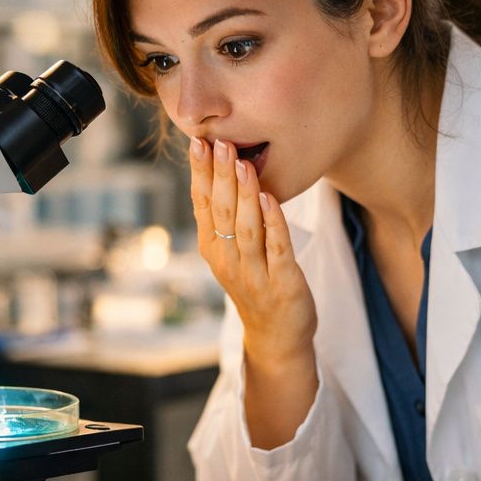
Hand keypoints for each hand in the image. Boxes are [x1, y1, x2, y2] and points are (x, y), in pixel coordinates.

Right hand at [189, 137, 315, 362]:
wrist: (277, 337)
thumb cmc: (256, 286)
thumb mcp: (231, 254)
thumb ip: (225, 220)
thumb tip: (219, 172)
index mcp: (212, 249)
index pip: (202, 204)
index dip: (200, 173)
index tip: (197, 142)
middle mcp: (227, 261)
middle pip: (221, 212)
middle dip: (220, 175)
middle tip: (220, 142)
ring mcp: (254, 273)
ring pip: (246, 228)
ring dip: (245, 194)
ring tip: (243, 162)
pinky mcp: (282, 283)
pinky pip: (276, 248)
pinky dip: (273, 223)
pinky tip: (271, 198)